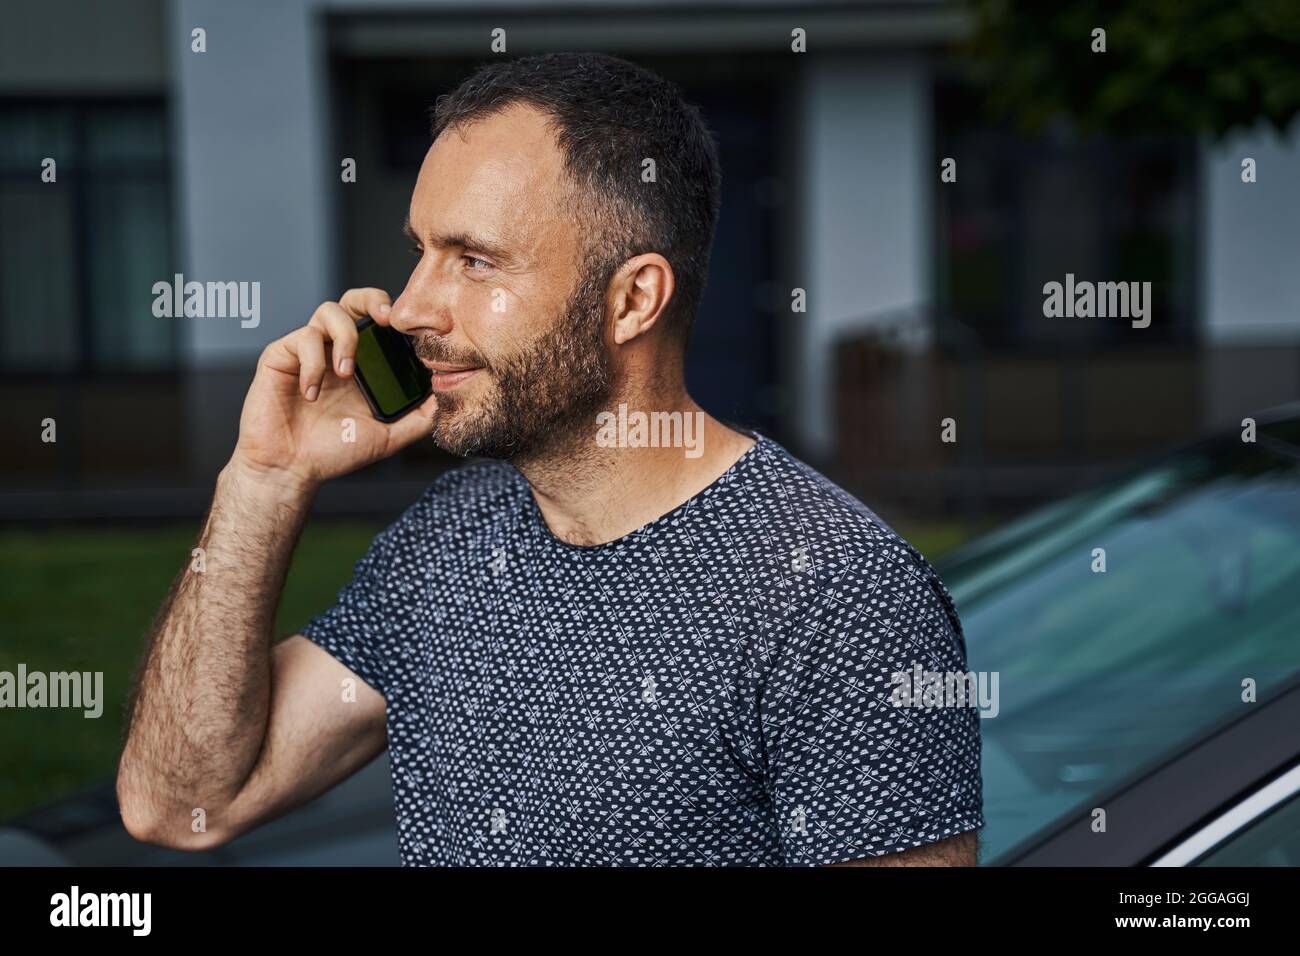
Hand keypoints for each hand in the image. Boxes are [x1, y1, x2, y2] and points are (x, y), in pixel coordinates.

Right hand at [230, 288, 436, 489]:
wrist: (291, 470)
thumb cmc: (333, 452)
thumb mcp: (388, 436)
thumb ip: (418, 417)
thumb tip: (447, 397)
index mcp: (362, 363)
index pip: (380, 322)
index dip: (395, 316)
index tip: (411, 329)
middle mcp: (335, 350)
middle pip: (354, 301)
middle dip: (372, 300)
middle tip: (385, 320)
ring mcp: (309, 351)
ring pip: (328, 311)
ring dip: (344, 337)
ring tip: (346, 372)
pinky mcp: (281, 356)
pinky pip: (301, 339)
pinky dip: (312, 363)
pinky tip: (312, 393)